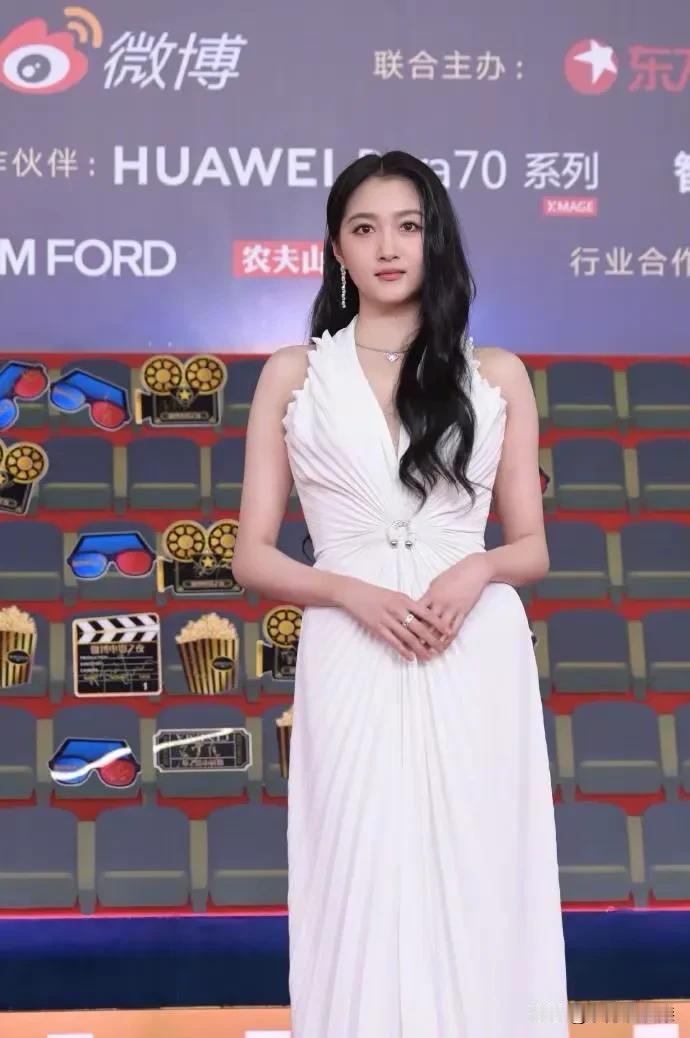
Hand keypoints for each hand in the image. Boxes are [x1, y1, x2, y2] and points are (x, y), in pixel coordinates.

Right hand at [336, 577, 451, 661]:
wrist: (355, 593)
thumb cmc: (377, 594)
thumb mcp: (396, 595)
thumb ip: (409, 605)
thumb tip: (425, 616)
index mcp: (404, 600)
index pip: (426, 613)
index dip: (439, 623)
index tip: (449, 631)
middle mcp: (398, 610)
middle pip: (420, 628)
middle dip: (433, 639)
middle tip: (442, 648)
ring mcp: (387, 620)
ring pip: (408, 638)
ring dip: (420, 649)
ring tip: (429, 657)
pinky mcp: (377, 628)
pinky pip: (393, 642)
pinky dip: (403, 651)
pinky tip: (411, 657)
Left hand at [415, 552, 491, 649]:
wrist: (474, 570)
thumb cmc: (453, 574)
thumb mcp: (436, 583)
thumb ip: (428, 596)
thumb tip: (418, 606)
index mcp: (431, 595)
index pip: (416, 613)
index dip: (409, 624)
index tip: (401, 634)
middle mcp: (440, 603)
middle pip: (426, 623)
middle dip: (418, 638)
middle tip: (411, 649)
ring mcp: (452, 608)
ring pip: (439, 630)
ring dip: (433, 642)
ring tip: (427, 653)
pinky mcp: (463, 612)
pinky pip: (454, 629)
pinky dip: (448, 639)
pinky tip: (443, 647)